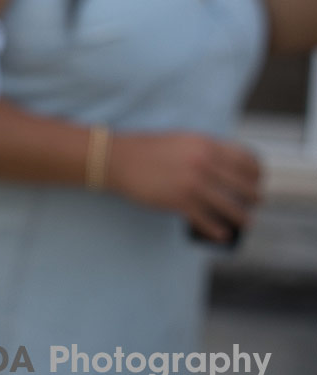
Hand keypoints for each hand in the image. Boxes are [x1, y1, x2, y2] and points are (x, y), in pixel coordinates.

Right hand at [106, 132, 260, 242]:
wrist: (117, 159)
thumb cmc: (146, 150)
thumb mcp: (182, 140)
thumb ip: (205, 149)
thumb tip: (225, 164)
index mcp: (206, 145)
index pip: (248, 162)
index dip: (257, 175)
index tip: (256, 183)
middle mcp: (205, 163)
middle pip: (245, 186)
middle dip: (253, 198)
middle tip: (251, 204)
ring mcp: (193, 184)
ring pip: (232, 208)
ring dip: (243, 218)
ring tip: (245, 223)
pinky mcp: (180, 202)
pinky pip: (209, 221)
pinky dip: (219, 231)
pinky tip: (222, 234)